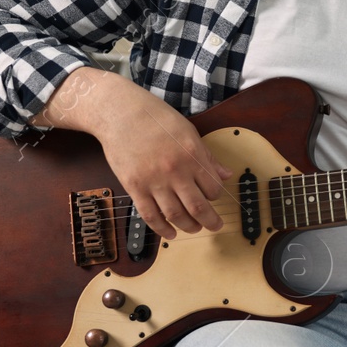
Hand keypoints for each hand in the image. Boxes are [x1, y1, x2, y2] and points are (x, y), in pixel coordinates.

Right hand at [95, 85, 234, 239]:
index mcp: (192, 155)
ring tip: (194, 229)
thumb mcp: (188, 132)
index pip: (213, 187)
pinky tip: (170, 233)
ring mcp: (154, 181)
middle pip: (198, 207)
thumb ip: (207, 156)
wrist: (120, 113)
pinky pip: (151, 215)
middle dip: (210, 221)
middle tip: (215, 226)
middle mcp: (175, 171)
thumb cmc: (156, 119)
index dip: (216, 196)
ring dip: (189, 227)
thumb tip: (226, 174)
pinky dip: (162, 229)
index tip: (214, 197)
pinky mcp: (134, 187)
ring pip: (176, 215)